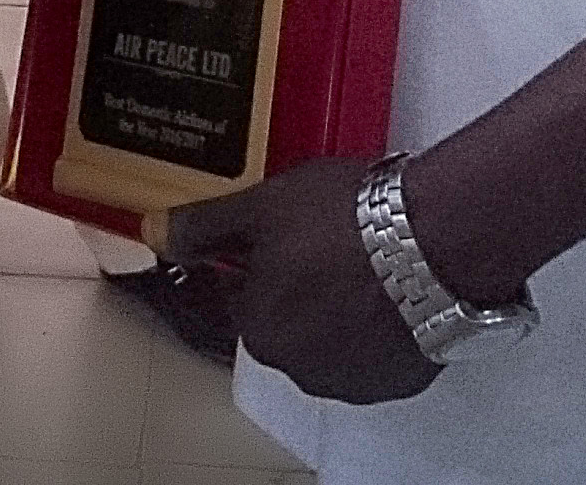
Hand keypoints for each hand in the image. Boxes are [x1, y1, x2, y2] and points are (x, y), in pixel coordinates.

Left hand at [165, 159, 439, 404]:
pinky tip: (395, 284)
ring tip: (368, 255)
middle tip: (331, 237)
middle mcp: (300, 368)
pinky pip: (378, 352)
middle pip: (290, 320)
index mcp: (259, 328)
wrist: (431, 238)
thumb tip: (154, 233)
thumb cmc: (346, 219)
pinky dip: (382, 326)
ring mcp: (353, 379)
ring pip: (334, 339)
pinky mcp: (400, 379)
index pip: (244, 294)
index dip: (264, 257)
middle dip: (303, 285)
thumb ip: (204, 226)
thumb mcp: (261, 205)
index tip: (291, 230)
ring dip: (341, 308)